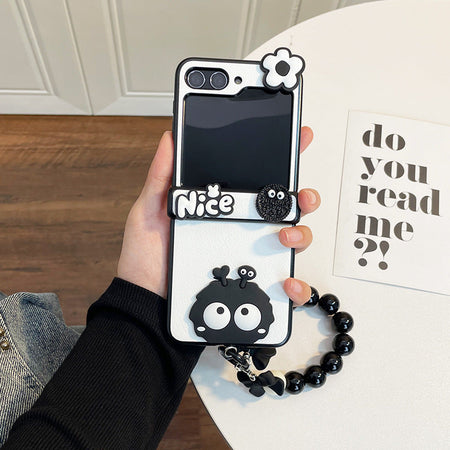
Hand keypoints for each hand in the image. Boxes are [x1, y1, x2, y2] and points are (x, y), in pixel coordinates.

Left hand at [118, 128, 319, 303]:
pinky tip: (286, 281)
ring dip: (302, 234)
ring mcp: (250, 256)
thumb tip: (170, 140)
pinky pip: (284, 285)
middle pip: (285, 209)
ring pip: (293, 241)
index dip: (282, 159)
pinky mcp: (252, 285)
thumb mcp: (150, 210)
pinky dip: (296, 284)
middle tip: (299, 197)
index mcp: (223, 208)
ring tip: (285, 235)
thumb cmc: (147, 257)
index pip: (258, 180)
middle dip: (303, 198)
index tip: (298, 139)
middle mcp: (242, 229)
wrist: (146, 300)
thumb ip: (161, 176)